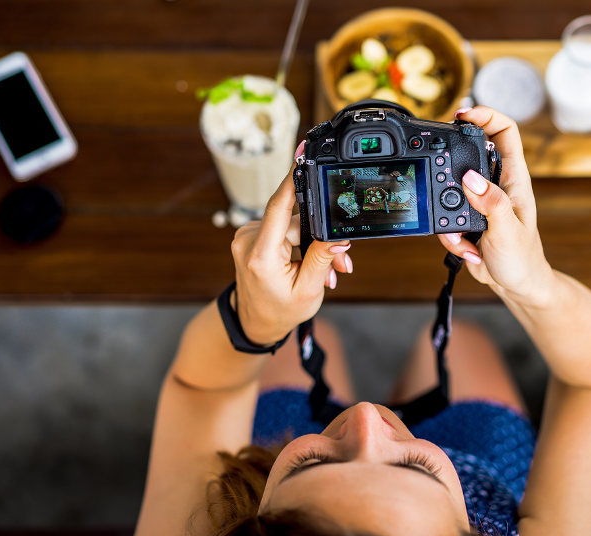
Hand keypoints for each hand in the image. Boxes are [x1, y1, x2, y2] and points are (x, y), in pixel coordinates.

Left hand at [230, 151, 352, 344]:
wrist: (254, 323)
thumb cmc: (279, 311)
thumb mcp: (308, 290)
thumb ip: (322, 259)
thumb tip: (339, 237)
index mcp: (261, 255)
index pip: (279, 207)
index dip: (293, 180)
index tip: (303, 156)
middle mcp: (248, 240)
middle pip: (295, 222)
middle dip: (321, 239)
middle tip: (342, 263)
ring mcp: (247, 236)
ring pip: (292, 227)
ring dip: (313, 245)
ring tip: (327, 272)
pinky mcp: (252, 236)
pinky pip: (283, 231)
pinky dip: (300, 244)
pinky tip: (309, 263)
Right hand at [438, 106, 554, 305]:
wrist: (517, 286)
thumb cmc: (523, 259)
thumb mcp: (508, 231)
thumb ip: (491, 203)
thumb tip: (471, 178)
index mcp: (513, 179)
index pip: (505, 132)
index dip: (486, 115)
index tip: (464, 114)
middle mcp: (496, 185)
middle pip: (468, 154)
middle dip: (450, 168)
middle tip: (439, 176)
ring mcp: (479, 201)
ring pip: (449, 190)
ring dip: (447, 214)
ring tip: (464, 237)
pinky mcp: (466, 219)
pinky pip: (444, 218)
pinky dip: (449, 236)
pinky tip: (468, 249)